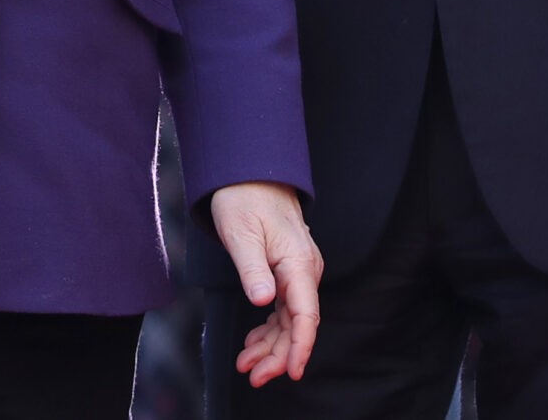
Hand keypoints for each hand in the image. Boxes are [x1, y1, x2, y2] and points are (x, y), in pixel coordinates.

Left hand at [210, 180, 321, 386]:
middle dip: (279, 354)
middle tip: (253, 376)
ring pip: (291, 319)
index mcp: (299, 263)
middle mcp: (305, 270)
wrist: (251, 172)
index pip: (306, 315)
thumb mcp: (241, 233)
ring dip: (271, 345)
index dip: (301, 347)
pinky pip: (284, 307)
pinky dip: (270, 328)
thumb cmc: (244, 198)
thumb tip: (265, 302)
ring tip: (246, 364)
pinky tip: (253, 342)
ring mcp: (298, 271)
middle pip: (299, 323)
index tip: (292, 372)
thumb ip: (253, 269)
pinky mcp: (288, 271)